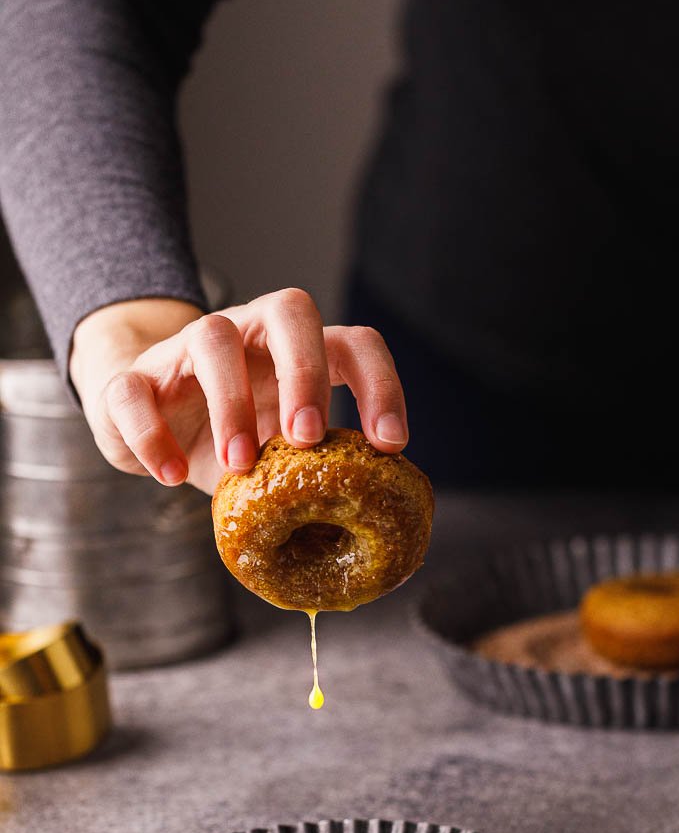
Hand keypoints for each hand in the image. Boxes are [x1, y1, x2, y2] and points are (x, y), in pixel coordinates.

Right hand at [69, 289, 408, 492]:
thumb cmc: (237, 439)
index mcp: (301, 351)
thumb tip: (375, 521)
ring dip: (231, 403)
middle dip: (305, 373)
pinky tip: (172, 476)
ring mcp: (189, 348)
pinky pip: (136, 389)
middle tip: (307, 438)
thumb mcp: (285, 456)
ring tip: (240, 466)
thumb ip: (321, 471)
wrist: (146, 420)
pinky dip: (152, 432)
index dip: (381, 387)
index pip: (356, 344)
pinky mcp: (134, 378)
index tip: (389, 446)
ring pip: (213, 337)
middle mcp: (252, 333)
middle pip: (290, 311)